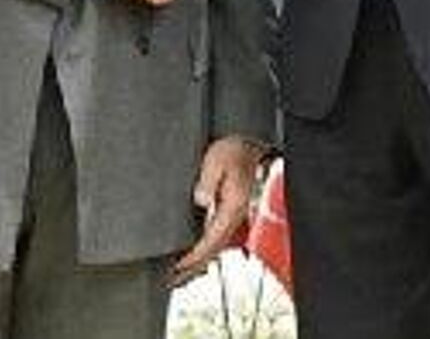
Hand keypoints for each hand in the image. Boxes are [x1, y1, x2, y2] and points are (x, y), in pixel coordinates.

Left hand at [172, 136, 266, 284]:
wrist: (256, 149)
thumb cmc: (238, 152)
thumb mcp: (219, 158)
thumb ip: (208, 180)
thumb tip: (200, 200)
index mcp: (231, 208)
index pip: (212, 241)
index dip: (195, 256)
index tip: (178, 266)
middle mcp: (234, 217)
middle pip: (214, 250)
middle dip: (194, 267)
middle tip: (173, 279)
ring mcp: (235, 217)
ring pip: (217, 247)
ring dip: (200, 261)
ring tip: (181, 272)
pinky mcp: (233, 214)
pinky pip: (220, 238)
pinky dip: (207, 250)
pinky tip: (198, 253)